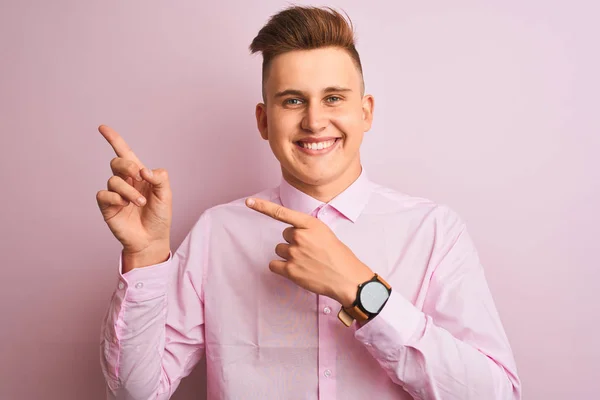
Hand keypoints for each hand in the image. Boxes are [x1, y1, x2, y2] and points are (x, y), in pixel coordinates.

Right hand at [95, 125, 171, 268]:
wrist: (152, 239)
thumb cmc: (159, 217)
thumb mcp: (166, 195)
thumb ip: (159, 178)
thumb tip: (143, 170)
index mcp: (139, 175)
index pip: (125, 153)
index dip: (114, 139)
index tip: (102, 127)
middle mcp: (125, 182)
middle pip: (117, 162)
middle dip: (127, 166)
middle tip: (139, 177)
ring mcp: (115, 194)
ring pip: (113, 179)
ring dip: (129, 190)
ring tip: (140, 203)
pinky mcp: (107, 206)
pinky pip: (104, 194)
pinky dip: (115, 197)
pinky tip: (124, 205)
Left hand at [245, 197, 373, 306]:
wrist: (347, 278)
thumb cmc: (339, 256)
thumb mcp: (326, 234)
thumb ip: (309, 230)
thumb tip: (295, 234)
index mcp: (310, 224)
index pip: (282, 213)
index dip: (263, 206)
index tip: (249, 201)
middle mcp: (300, 236)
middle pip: (284, 235)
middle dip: (294, 242)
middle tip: (310, 251)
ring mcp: (294, 253)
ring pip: (280, 249)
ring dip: (289, 255)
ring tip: (306, 261)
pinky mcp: (290, 270)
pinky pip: (274, 265)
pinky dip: (281, 267)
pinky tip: (296, 270)